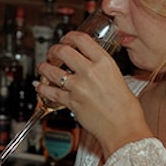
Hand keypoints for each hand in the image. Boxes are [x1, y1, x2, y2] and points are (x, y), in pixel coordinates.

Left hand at [37, 31, 148, 156]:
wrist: (123, 128)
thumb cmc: (125, 108)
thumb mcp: (118, 78)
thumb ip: (101, 69)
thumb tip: (90, 64)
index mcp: (104, 62)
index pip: (81, 39)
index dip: (69, 36)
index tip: (66, 39)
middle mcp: (90, 72)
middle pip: (63, 51)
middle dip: (54, 50)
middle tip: (52, 53)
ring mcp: (78, 87)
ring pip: (52, 71)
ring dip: (44, 67)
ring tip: (43, 67)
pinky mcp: (71, 102)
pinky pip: (51, 92)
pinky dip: (42, 88)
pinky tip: (39, 86)